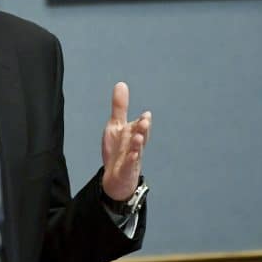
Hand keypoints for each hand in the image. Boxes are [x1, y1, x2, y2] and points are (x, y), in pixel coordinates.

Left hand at [101, 82, 150, 200]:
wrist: (116, 177)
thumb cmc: (118, 149)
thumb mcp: (116, 126)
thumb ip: (120, 107)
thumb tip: (121, 84)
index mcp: (133, 134)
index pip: (139, 126)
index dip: (143, 121)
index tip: (146, 114)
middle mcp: (134, 145)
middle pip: (140, 136)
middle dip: (143, 129)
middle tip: (144, 121)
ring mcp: (131, 158)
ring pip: (136, 150)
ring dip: (138, 144)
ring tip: (138, 137)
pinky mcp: (125, 170)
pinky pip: (129, 165)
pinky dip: (130, 161)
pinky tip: (132, 156)